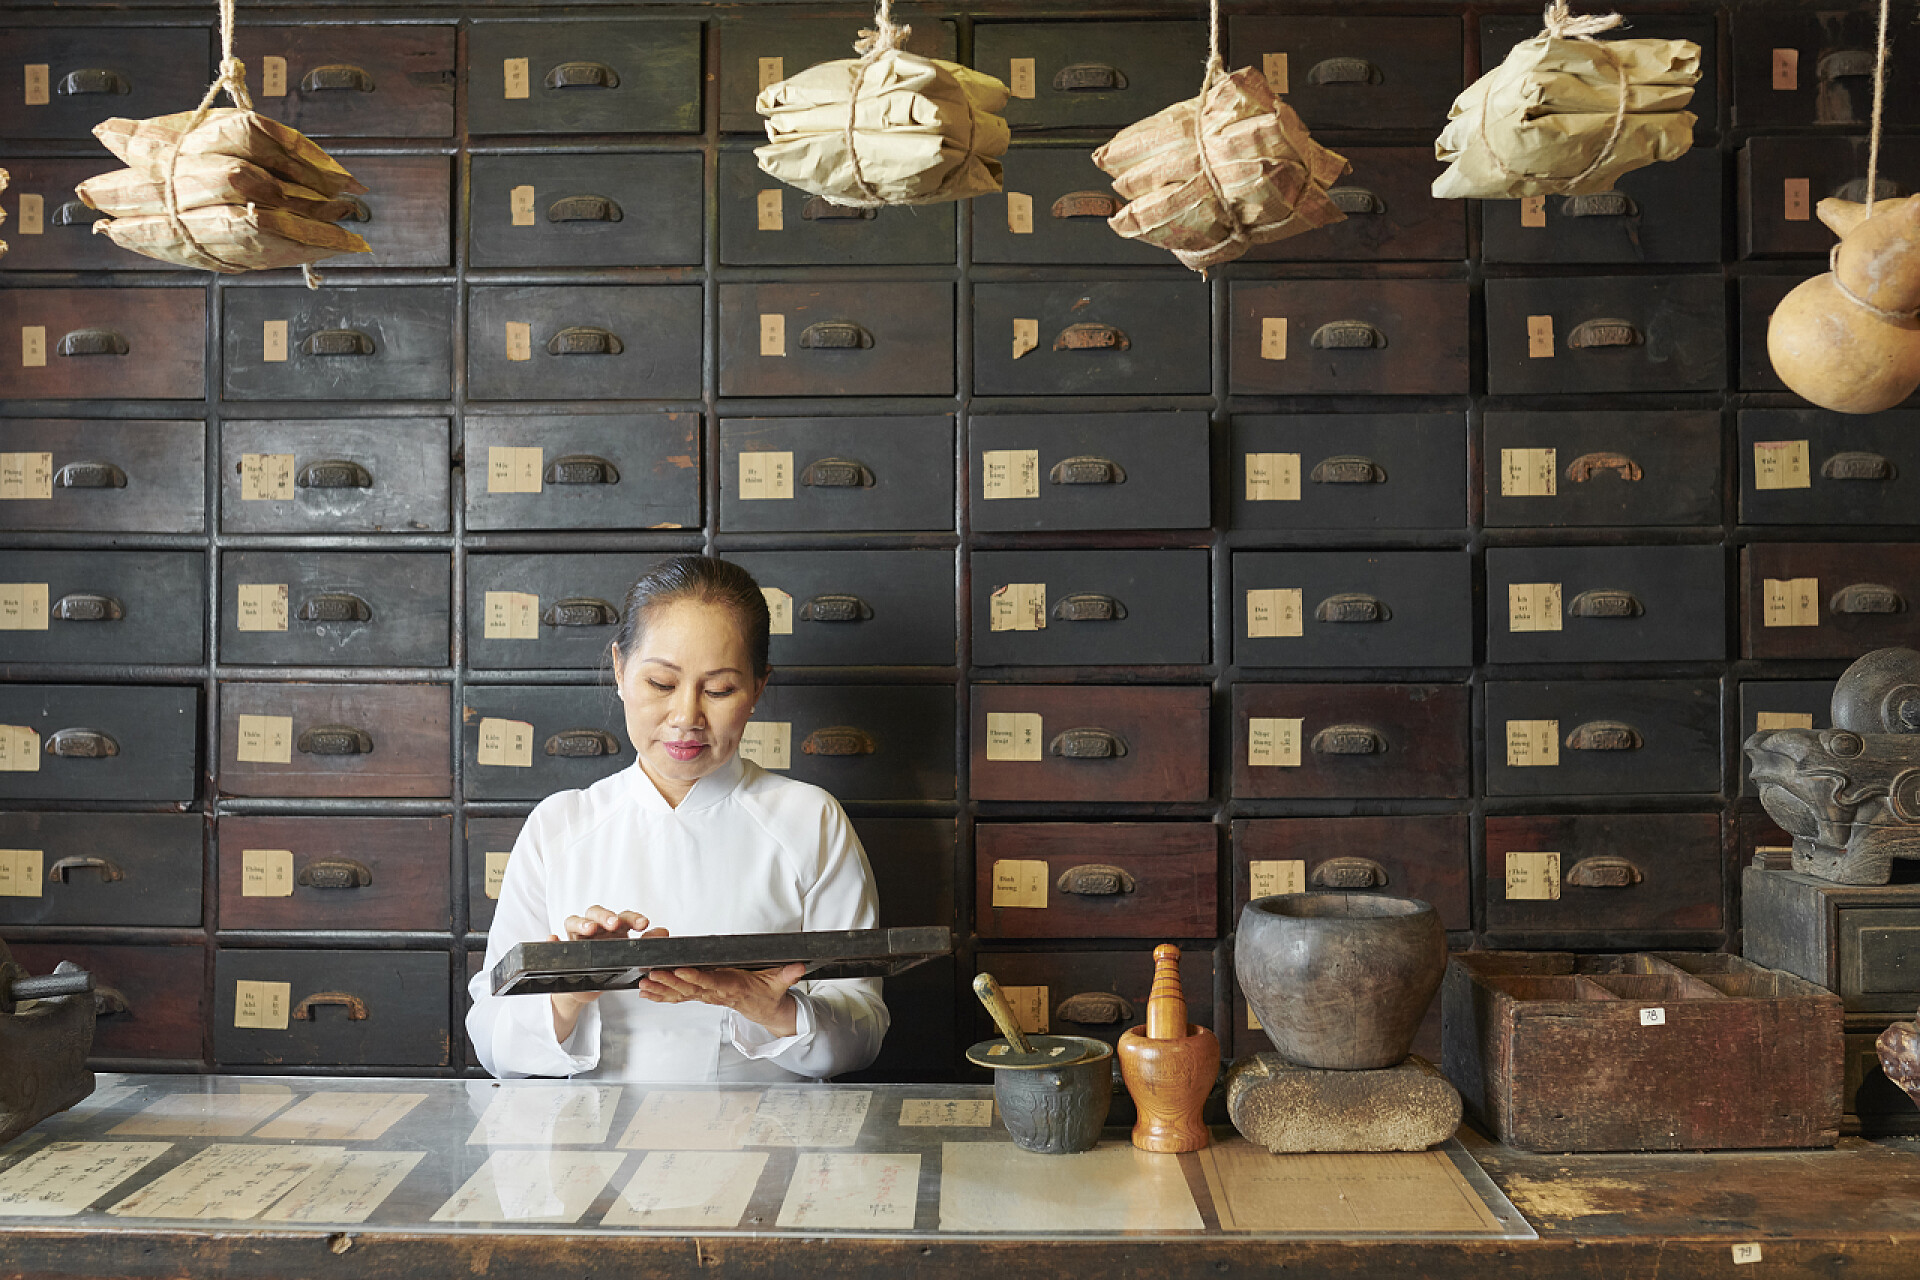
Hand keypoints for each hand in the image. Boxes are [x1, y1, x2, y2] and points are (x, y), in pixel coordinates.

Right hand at [548, 906, 667, 1042]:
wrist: (586, 989)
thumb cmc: (610, 967)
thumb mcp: (630, 959)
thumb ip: (646, 946)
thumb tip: (664, 933)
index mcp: (613, 929)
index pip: (623, 917)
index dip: (633, 918)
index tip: (644, 924)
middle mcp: (594, 929)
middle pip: (596, 912)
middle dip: (605, 916)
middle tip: (614, 924)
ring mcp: (576, 938)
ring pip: (573, 921)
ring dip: (581, 923)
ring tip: (589, 930)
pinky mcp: (563, 950)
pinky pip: (554, 942)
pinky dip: (553, 939)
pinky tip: (553, 938)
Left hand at [639, 962, 809, 1038]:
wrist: (764, 1010)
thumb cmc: (768, 992)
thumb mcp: (780, 983)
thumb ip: (788, 974)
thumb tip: (799, 967)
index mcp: (731, 987)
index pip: (711, 981)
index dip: (696, 977)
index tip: (680, 970)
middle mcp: (715, 992)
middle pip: (690, 988)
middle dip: (669, 982)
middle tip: (651, 975)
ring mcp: (707, 996)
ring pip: (681, 993)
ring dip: (661, 990)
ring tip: (642, 985)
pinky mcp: (702, 996)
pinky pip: (679, 996)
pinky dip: (662, 995)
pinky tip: (645, 992)